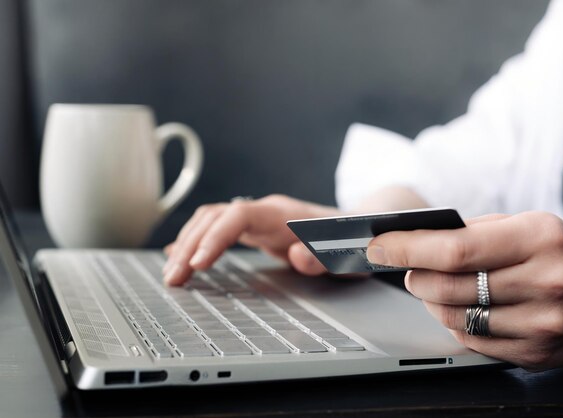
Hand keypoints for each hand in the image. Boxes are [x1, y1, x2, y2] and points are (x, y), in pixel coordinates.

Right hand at [164, 194, 339, 284]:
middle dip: (190, 245)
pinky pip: (217, 227)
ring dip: (187, 244)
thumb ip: (324, 257)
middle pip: (216, 216)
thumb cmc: (352, 242)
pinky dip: (196, 240)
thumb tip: (297, 255)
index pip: (238, 215)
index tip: (198, 264)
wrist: (357, 228)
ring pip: (211, 220)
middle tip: (173, 278)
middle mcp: (265, 210)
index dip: (215, 237)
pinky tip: (179, 255)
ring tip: (172, 274)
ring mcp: (258, 217)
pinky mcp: (255, 228)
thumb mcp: (347, 255)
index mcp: (284, 214)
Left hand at [367, 211, 562, 369]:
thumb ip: (471, 230)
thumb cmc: (558, 252)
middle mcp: (546, 282)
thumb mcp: (525, 224)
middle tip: (406, 267)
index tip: (379, 246)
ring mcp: (543, 323)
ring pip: (455, 317)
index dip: (406, 249)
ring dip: (432, 301)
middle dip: (415, 276)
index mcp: (539, 239)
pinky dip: (455, 323)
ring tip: (435, 286)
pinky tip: (463, 307)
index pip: (454, 249)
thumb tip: (413, 239)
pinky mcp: (536, 353)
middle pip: (449, 286)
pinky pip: (472, 341)